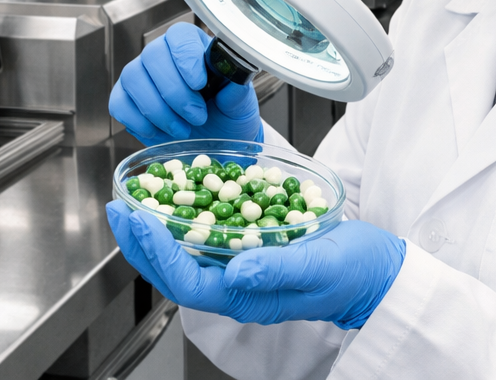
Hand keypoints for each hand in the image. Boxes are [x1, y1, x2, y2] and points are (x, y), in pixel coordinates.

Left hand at [107, 201, 405, 329]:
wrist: (376, 271)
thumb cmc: (353, 271)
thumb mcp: (319, 265)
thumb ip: (277, 269)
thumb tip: (234, 272)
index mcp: (247, 296)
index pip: (185, 281)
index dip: (155, 251)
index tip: (136, 219)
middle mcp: (237, 287)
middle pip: (174, 271)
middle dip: (142, 241)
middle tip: (119, 206)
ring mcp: (241, 271)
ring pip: (185, 255)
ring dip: (156, 231)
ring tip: (135, 203)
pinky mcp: (249, 252)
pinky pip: (206, 240)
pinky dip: (184, 219)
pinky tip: (177, 199)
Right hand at [109, 22, 261, 144]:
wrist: (214, 141)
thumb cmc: (227, 114)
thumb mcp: (240, 104)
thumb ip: (237, 90)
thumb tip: (234, 77)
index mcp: (192, 45)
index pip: (179, 35)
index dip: (185, 56)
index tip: (200, 83)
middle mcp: (162, 54)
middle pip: (152, 55)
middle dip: (174, 92)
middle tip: (197, 117)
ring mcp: (140, 74)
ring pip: (133, 78)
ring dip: (158, 110)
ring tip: (182, 130)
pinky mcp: (124, 98)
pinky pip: (119, 103)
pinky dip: (139, 122)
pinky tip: (160, 133)